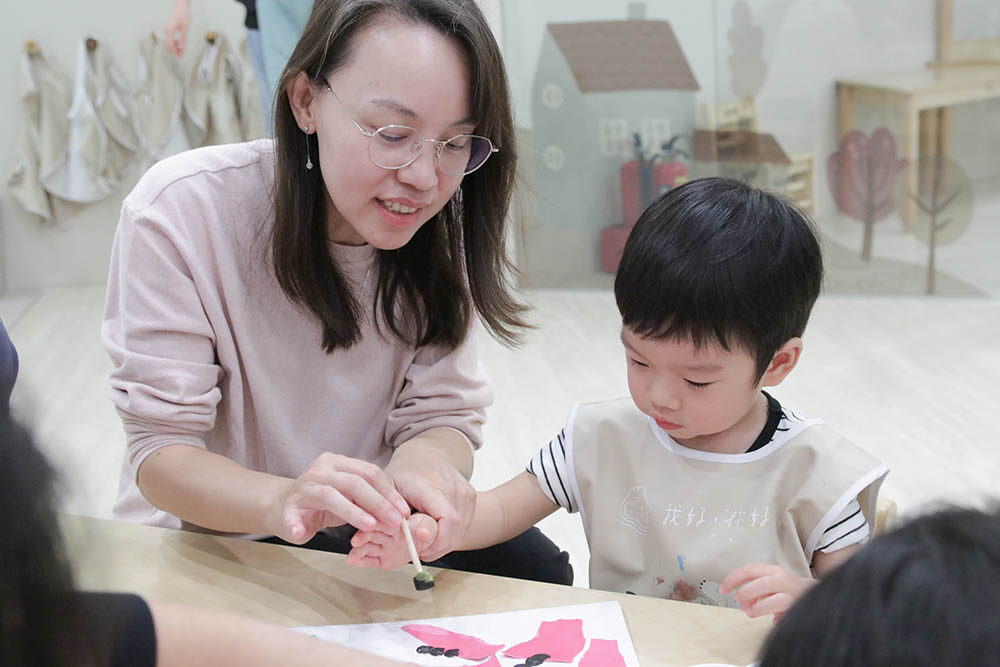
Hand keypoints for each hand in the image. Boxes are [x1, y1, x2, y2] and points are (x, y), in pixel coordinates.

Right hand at [164, 0, 190, 56]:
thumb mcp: (185, 28)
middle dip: (175, 51)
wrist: (180, 7)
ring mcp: (167, 29)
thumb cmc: (183, 16)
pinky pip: (171, 38)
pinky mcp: (169, 29)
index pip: (170, 44)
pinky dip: (175, 42)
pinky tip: (180, 45)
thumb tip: (182, 48)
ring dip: (175, 47)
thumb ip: (183, 38)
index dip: (175, 52)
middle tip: (181, 57)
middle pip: (169, 44)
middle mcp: (167, 30)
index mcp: (170, 30)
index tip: (179, 57)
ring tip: (181, 52)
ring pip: (170, 41)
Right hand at [270, 453, 408, 544]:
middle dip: (378, 503)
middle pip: (353, 482)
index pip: (369, 473)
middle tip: (394, 522)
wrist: (283, 505)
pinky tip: (302, 533)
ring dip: (352, 512)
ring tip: (369, 526)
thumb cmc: (324, 502)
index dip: (388, 492)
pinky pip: (292, 516)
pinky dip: (297, 525)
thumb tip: (398, 514)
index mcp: (337, 463)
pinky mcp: (287, 509)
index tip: (403, 511)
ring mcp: (302, 488)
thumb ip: (369, 500)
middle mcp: (320, 471)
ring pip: (330, 496)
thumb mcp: (349, 497)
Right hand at [346, 513, 439, 569]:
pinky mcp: (380, 559)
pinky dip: (360, 560)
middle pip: (371, 532)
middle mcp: (384, 531)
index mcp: (395, 519)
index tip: (373, 524)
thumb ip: (427, 528)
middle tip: (357, 540)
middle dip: (364, 535)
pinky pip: (368, 560)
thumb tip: (424, 533)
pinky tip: (353, 560)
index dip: (378, 521)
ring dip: (359, 548)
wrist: (426, 544)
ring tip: (354, 552)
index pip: (384, 518)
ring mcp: (381, 545)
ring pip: (367, 545)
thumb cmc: (426, 529)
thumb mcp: (429, 526)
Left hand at [384, 439, 475, 560]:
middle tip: (419, 549)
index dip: (435, 541)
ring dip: (442, 543)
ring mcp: (466, 492)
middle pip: (454, 530)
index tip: (418, 549)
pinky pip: (463, 526)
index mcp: (431, 485)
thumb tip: (414, 534)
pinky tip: (435, 530)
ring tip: (424, 538)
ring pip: (460, 532)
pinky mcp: (471, 497)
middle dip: (436, 547)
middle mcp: (453, 487)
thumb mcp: (389, 491)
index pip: (447, 520)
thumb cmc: (404, 474)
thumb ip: (396, 513)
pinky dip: (449, 535)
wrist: (425, 454)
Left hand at [719, 563, 815, 619]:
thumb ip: (753, 589)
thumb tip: (743, 602)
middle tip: (739, 600)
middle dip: (746, 593)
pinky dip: (775, 617)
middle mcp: (782, 580)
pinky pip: (785, 614)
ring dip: (758, 608)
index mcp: (772, 570)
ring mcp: (792, 594)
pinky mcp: (798, 607)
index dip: (733, 579)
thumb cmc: (786, 588)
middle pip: (762, 583)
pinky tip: (773, 618)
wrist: (813, 592)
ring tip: (751, 612)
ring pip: (775, 600)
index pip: (749, 570)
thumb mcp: (768, 582)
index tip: (723, 590)